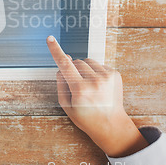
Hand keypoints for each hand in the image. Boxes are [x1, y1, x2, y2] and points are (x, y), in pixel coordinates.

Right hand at [46, 36, 148, 157]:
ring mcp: (107, 77)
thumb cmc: (86, 117)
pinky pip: (99, 65)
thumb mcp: (66, 105)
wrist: (111, 125)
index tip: (50, 39)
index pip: (64, 65)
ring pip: (87, 61)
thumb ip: (61, 84)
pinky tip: (99, 86)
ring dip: (85, 70)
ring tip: (89, 86)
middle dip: (73, 69)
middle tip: (77, 86)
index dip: (56, 50)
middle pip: (76, 62)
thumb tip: (62, 66)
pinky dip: (96, 72)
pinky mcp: (115, 74)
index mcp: (80, 89)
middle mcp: (95, 81)